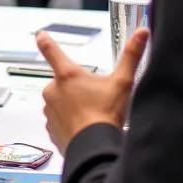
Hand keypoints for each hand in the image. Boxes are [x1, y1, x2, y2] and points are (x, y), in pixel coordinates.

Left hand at [37, 28, 149, 154]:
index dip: (45, 41)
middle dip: (75, 87)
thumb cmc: (106, 114)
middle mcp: (53, 90)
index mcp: (67, 74)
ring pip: (60, 101)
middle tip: (93, 98)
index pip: (51, 51)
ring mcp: (49, 110)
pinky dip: (68, 122)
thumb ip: (131, 56)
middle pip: (62, 81)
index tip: (40, 35)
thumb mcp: (122, 82)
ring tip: (90, 115)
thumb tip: (142, 33)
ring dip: (71, 105)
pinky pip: (58, 120)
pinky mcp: (50, 128)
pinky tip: (83, 127)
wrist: (94, 149)